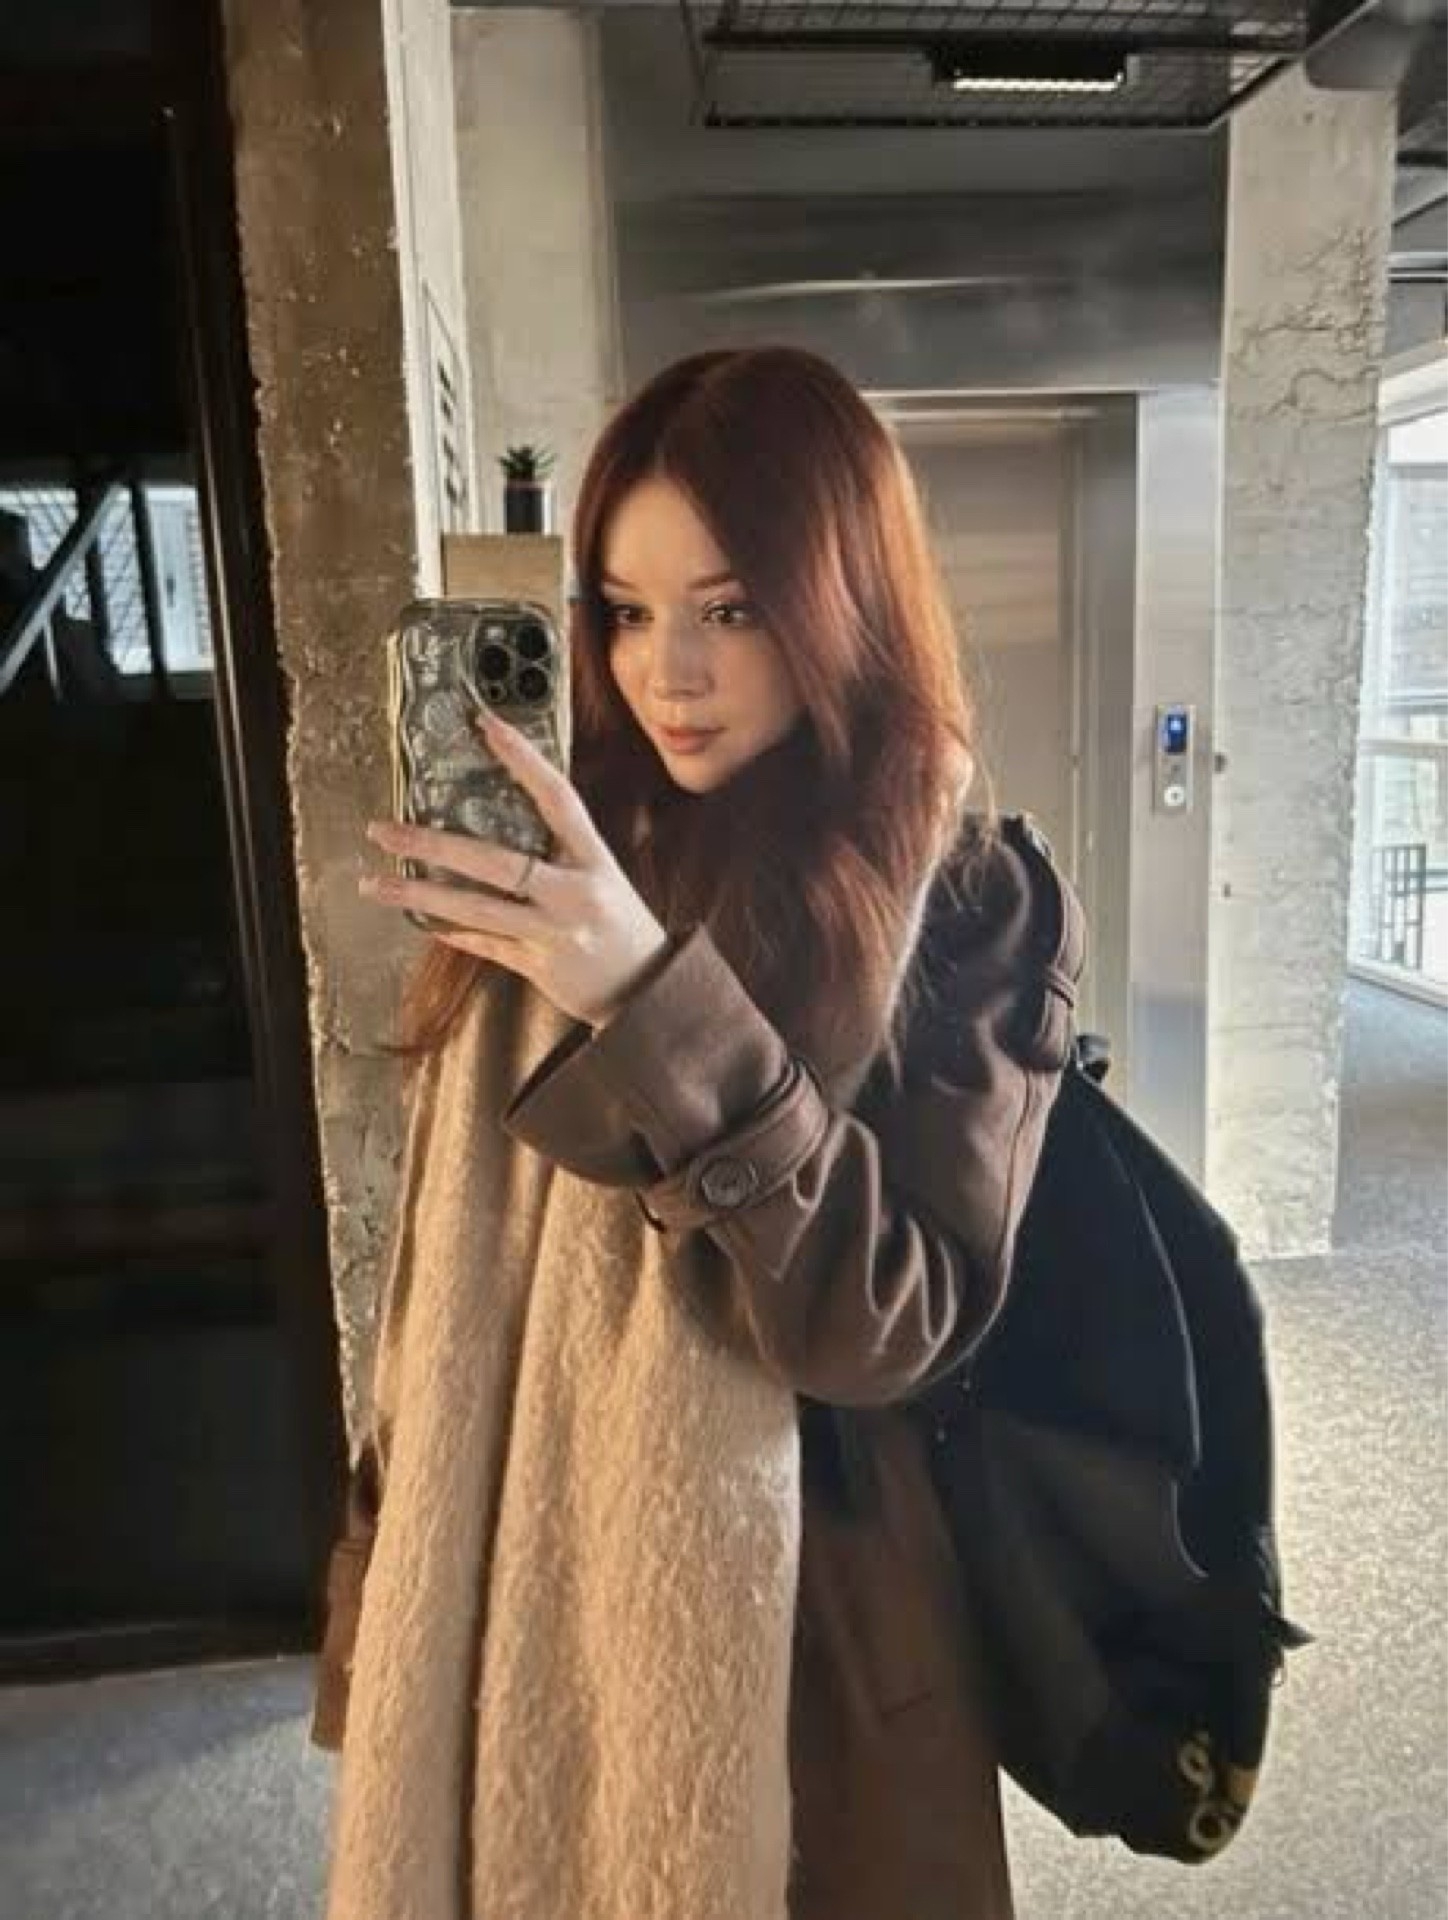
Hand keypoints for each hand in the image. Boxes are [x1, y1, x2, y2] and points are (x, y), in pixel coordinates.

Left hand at [359, 707, 670, 1027]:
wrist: (650, 989)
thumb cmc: (623, 926)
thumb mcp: (603, 877)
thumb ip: (562, 852)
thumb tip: (508, 819)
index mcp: (594, 861)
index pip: (557, 798)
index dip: (523, 759)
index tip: (487, 725)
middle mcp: (574, 894)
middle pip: (495, 861)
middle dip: (433, 843)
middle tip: (384, 829)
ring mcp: (555, 933)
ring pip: (477, 909)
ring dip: (421, 894)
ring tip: (376, 883)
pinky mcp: (539, 965)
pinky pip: (486, 945)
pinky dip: (454, 932)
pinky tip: (423, 921)